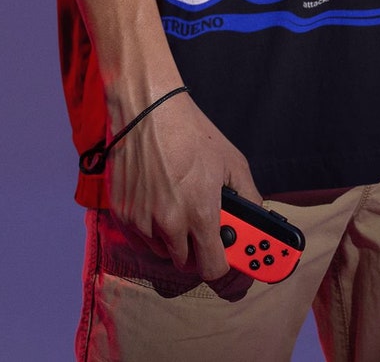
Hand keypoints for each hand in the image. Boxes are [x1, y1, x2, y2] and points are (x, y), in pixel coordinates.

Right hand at [104, 91, 262, 281]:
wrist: (148, 110)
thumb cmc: (192, 133)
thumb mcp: (232, 160)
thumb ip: (249, 195)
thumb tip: (256, 217)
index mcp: (200, 213)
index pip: (213, 268)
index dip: (222, 264)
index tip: (225, 255)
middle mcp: (170, 223)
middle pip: (186, 264)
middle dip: (198, 250)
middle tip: (202, 228)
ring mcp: (143, 220)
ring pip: (162, 251)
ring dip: (172, 240)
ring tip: (178, 206)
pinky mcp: (123, 214)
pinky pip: (140, 238)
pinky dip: (150, 229)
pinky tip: (158, 201)